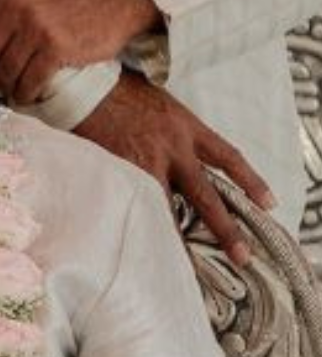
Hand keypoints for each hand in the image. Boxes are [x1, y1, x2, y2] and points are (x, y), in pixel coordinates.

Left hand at [0, 0, 160, 103]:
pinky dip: (25, 94)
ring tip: (12, 89)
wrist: (123, 1)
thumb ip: (5, 3)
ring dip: (6, 87)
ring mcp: (35, 26)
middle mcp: (16, 3)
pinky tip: (28, 93)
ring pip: (3, 73)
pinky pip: (26, 84)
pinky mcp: (54, 48)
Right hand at [74, 73, 273, 265]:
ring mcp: (144, 166)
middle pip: (206, 196)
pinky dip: (140, 228)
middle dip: (225, 228)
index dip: (251, 182)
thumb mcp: (162, 108)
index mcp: (187, 128)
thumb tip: (179, 163)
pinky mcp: (118, 177)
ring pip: (167, 212)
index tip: (268, 204)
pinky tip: (142, 248)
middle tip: (241, 255)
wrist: (88, 87)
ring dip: (176, 241)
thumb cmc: (121, 94)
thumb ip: (174, 136)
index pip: (228, 158)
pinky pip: (134, 209)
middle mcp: (172, 149)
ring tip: (184, 268)